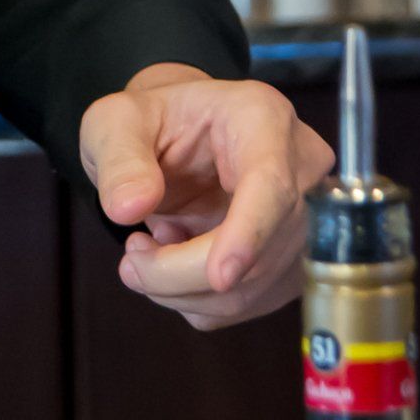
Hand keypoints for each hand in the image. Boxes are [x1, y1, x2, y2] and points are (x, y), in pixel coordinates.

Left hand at [78, 61, 333, 332]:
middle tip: (131, 260)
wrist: (174, 140)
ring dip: (186, 290)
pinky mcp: (291, 260)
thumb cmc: (151, 123)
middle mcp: (299, 167)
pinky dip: (198, 299)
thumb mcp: (115, 122)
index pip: (272, 184)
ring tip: (143, 254)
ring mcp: (304, 218)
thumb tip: (128, 208)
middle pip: (262, 248)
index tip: (219, 278)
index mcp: (261, 117)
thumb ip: (119, 159)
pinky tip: (175, 259)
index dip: (249, 234)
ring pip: (255, 286)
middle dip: (185, 272)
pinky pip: (247, 302)